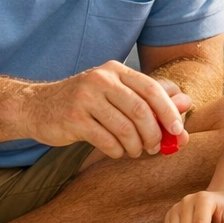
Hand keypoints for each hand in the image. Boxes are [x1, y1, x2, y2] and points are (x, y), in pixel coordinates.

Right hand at [30, 61, 188, 157]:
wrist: (37, 107)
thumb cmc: (85, 102)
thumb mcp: (116, 92)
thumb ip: (150, 97)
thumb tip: (186, 102)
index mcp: (115, 70)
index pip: (151, 88)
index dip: (168, 111)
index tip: (178, 130)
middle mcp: (101, 79)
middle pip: (140, 109)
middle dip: (154, 133)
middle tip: (156, 147)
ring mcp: (85, 98)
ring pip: (124, 128)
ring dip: (136, 146)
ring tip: (135, 151)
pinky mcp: (73, 119)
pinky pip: (106, 140)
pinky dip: (117, 151)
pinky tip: (117, 151)